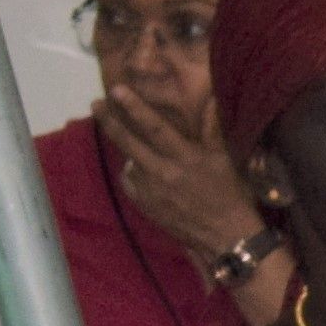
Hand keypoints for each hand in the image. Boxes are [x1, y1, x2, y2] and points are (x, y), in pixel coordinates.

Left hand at [96, 79, 266, 269]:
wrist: (225, 236)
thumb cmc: (229, 194)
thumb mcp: (224, 159)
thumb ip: (212, 129)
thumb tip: (211, 99)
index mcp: (185, 157)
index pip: (154, 127)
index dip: (134, 107)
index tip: (117, 90)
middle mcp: (163, 172)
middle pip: (128, 141)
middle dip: (109, 120)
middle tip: (96, 103)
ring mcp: (150, 190)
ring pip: (128, 160)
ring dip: (127, 148)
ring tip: (133, 142)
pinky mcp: (144, 205)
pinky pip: (131, 180)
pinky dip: (134, 172)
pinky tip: (146, 171)